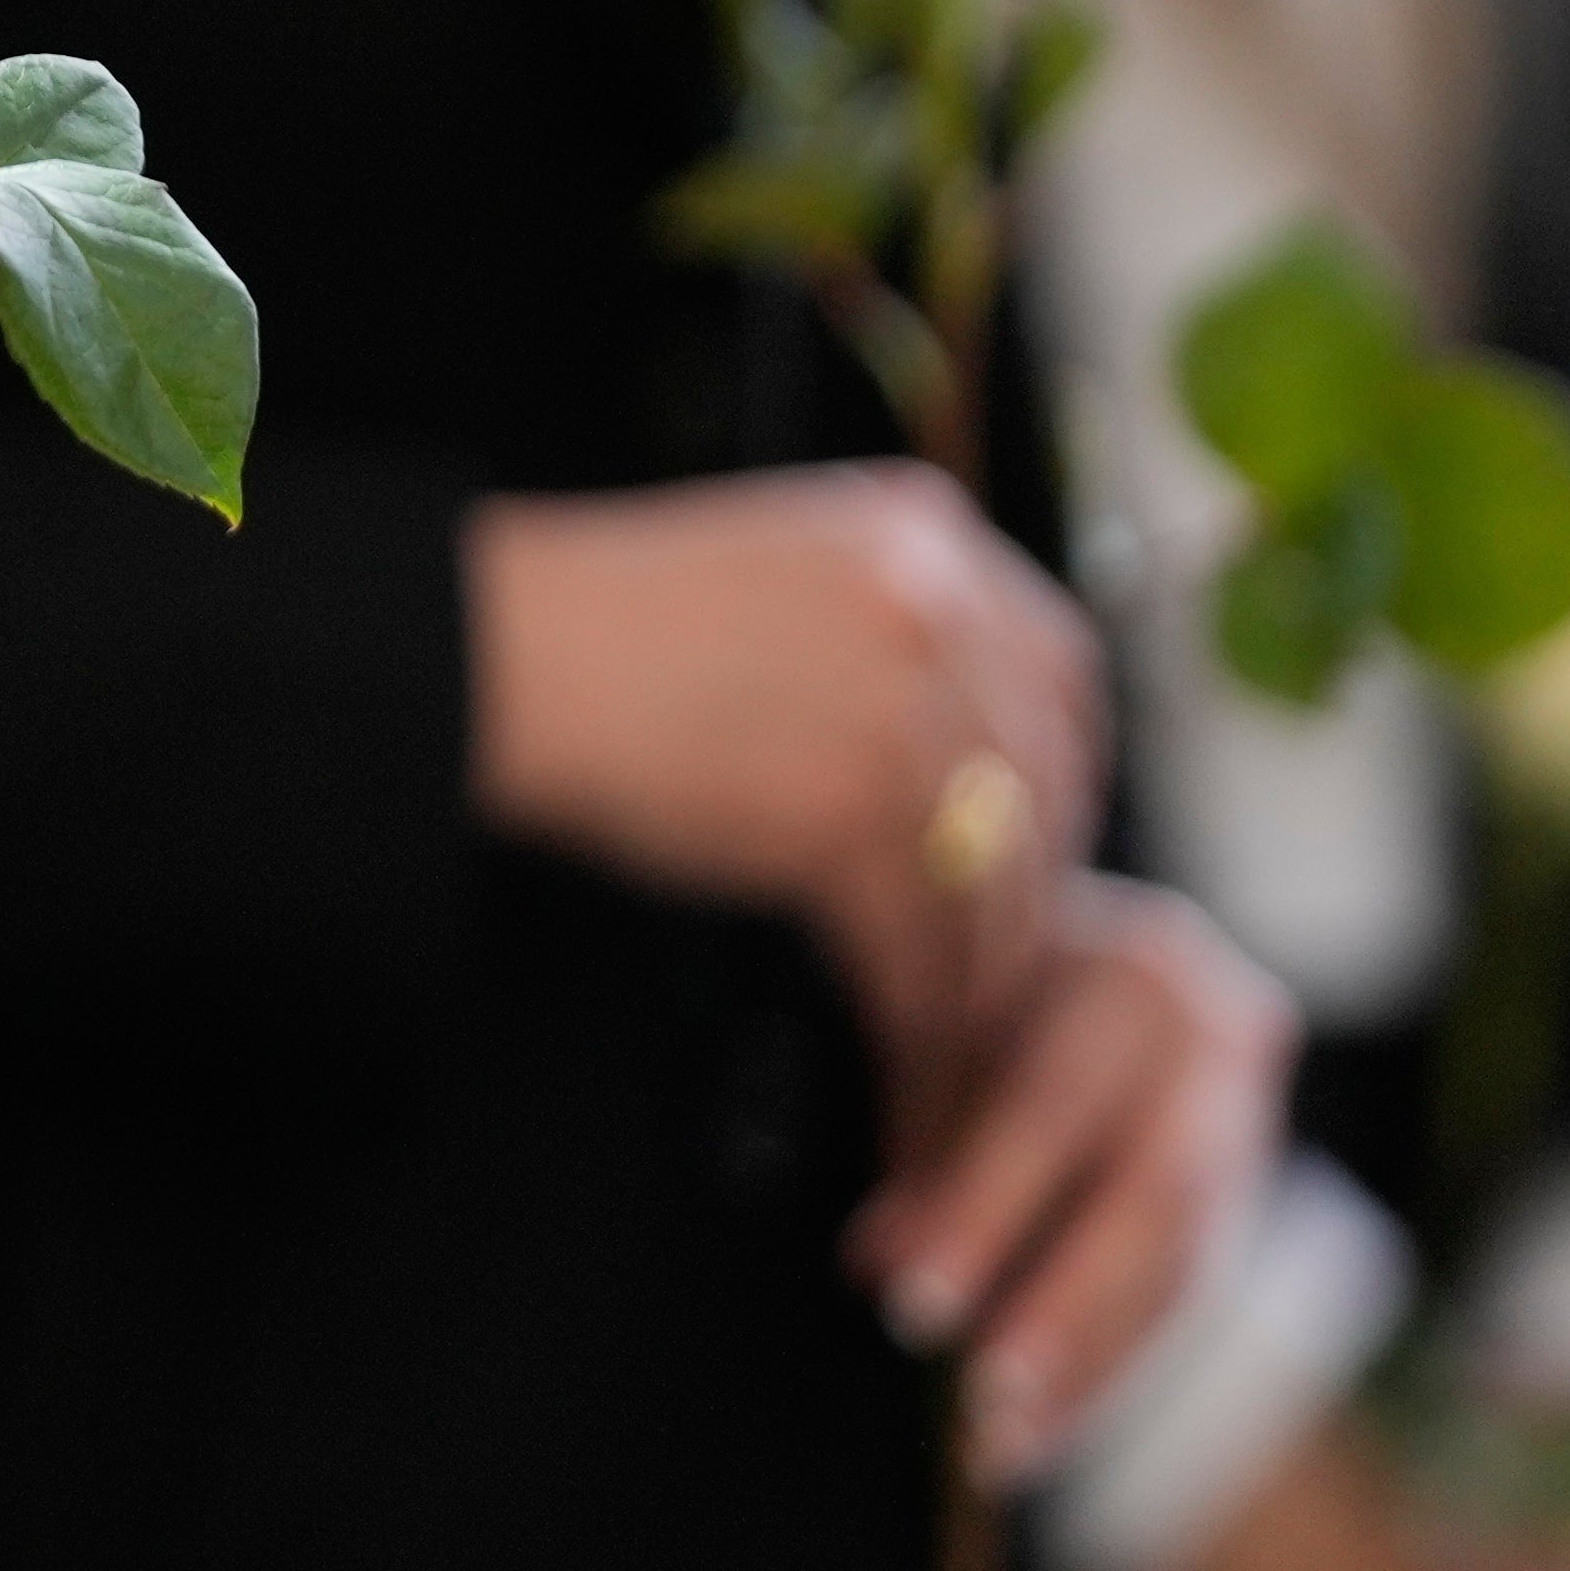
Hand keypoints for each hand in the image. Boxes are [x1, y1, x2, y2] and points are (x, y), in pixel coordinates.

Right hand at [466, 464, 1105, 1086]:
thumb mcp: (782, 570)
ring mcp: (899, 707)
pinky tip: (894, 1036)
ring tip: (954, 1024)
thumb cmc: (611, 629)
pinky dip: (913, 1003)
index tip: (1044, 836)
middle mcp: (937, 608)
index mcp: (927, 534)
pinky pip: (919, 934)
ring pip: (993, 873)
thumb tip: (962, 743)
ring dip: (980, 969)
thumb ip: (886, 623)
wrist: (505, 653)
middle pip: (1043, 778)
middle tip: (1002, 954)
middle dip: (1031, 882)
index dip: (1065, 767)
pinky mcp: (847, 810)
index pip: (1061, 665)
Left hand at [850, 875, 1292, 1474]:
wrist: (1102, 966)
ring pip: (1181, 1266)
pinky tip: (1042, 1432)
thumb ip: (922, 1139)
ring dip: (1086, 1370)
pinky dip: (1105, 1374)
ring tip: (1003, 1447)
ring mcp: (1249, 1124)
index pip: (1055, 1101)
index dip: (986, 1208)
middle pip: (1150, 1197)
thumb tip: (883, 1264)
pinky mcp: (1247, 1198)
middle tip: (985, 1403)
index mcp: (1133, 971)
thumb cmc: (996, 985)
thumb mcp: (943, 1028)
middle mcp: (1215, 1043)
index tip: (916, 1300)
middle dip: (1064, 1312)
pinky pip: (1184, 1301)